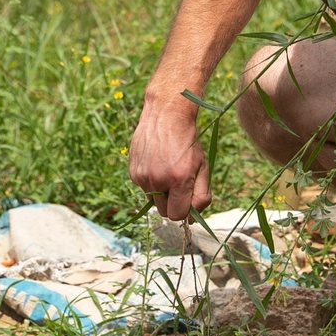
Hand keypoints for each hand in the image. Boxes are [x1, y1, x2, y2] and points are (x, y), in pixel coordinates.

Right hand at [128, 104, 210, 221]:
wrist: (166, 116)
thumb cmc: (188, 143)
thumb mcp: (202, 166)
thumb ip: (201, 195)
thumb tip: (192, 218)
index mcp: (179, 180)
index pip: (178, 215)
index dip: (185, 211)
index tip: (188, 200)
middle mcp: (158, 181)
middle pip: (164, 212)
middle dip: (173, 203)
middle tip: (179, 184)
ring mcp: (142, 177)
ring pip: (153, 200)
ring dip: (161, 192)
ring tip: (168, 170)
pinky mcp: (133, 173)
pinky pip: (144, 188)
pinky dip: (151, 182)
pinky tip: (157, 163)